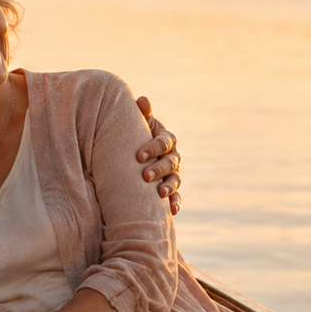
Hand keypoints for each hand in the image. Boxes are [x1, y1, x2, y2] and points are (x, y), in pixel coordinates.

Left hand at [135, 95, 181, 215]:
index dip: (153, 148)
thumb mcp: (137, 125)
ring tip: (160, 194)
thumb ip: (141, 114)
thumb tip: (142, 100)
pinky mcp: (171, 189)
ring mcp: (173, 173)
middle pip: (170, 162)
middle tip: (145, 176)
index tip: (139, 156)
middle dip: (159, 169)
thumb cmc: (134, 137)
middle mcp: (173, 156)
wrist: (133, 156)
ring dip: (169, 187)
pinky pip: (177, 197)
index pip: (164, 142)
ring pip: (175, 180)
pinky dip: (176, 203)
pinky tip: (172, 211)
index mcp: (165, 139)